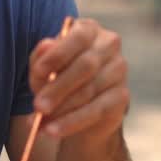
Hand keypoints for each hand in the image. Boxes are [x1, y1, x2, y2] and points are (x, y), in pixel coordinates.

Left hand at [30, 18, 128, 141]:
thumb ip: (41, 58)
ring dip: (63, 109)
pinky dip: (73, 122)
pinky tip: (54, 130)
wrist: (79, 108)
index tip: (38, 72)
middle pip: (86, 66)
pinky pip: (97, 110)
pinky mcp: (122, 96)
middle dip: (59, 88)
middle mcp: (109, 45)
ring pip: (90, 91)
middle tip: (38, 107)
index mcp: (88, 29)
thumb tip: (46, 46)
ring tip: (41, 124)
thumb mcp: (43, 69)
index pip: (78, 37)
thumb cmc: (58, 79)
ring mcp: (119, 70)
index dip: (57, 54)